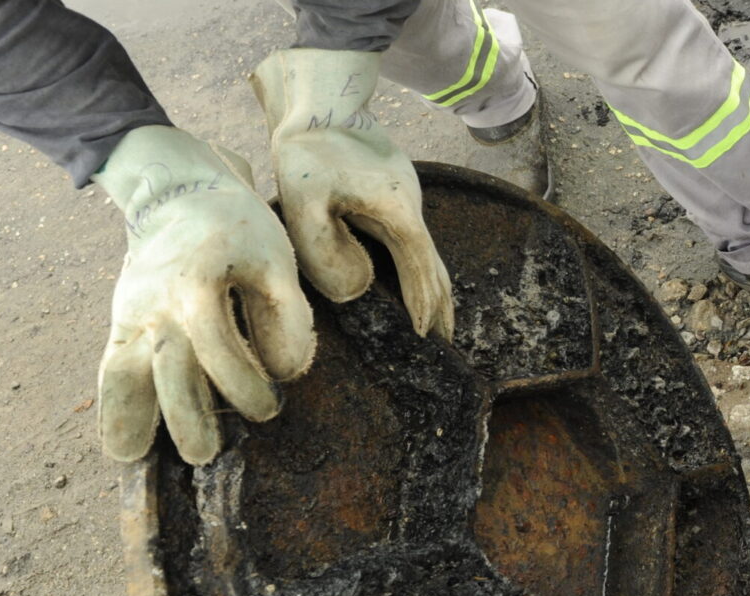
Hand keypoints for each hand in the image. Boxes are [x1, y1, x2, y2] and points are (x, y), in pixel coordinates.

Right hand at [93, 126, 316, 463]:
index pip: (216, 345)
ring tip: (135, 458)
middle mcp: (155, 303)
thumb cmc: (240, 230)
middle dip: (184, 416)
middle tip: (206, 454)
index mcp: (197, 283)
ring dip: (130, 418)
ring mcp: (130, 313)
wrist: (180, 193)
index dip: (243, 383)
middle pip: (164, 368)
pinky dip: (112, 407)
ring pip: (121, 372)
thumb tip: (286, 371)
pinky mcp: (120, 323)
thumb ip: (286, 314)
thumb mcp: (276, 259)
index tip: (269, 406)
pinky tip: (122, 445)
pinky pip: (109, 370)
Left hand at [251, 49, 453, 338]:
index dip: (424, 306)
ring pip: (427, 252)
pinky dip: (419, 265)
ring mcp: (407, 197)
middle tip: (446, 341)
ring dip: (433, 286)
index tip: (426, 339)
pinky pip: (414, 238)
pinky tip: (412, 275)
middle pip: (435, 265)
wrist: (322, 99)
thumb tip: (356, 290)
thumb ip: (324, 250)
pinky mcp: (395, 192)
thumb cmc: (309, 151)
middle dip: (441, 305)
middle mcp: (411, 207)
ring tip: (437, 317)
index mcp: (397, 213)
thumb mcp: (303, 202)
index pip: (420, 270)